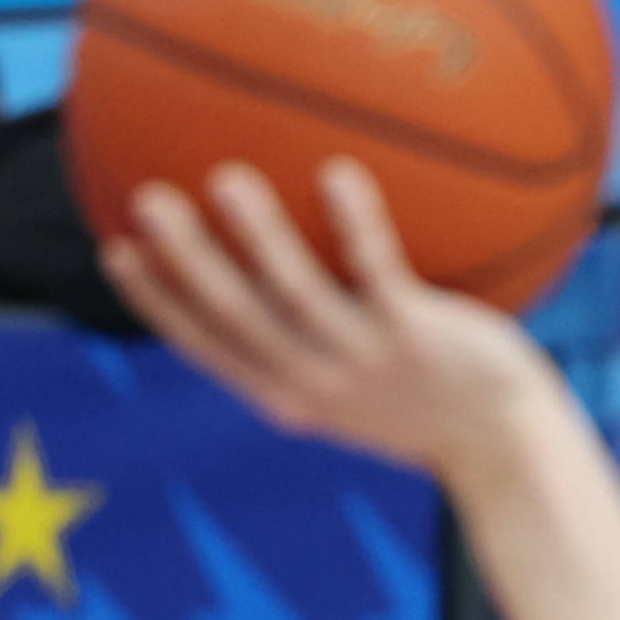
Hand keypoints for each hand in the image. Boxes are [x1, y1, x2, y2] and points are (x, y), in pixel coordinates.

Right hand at [101, 159, 552, 484]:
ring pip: (296, 296)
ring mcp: (364, 362)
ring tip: (226, 179)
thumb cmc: (433, 402)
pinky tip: (338, 173)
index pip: (208, 346)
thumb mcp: (361, 385)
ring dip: (258, 238)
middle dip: (186, 262)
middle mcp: (315, 382)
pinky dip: (358, 227)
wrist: (503, 445)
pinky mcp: (415, 339)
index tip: (116, 250)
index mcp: (288, 393)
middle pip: (235, 317)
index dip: (159, 302)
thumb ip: (317, 336)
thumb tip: (282, 270)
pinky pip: (379, 274)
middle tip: (148, 201)